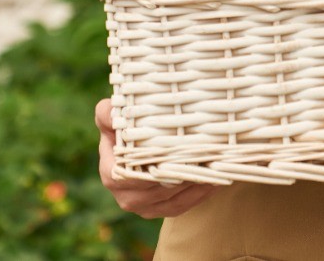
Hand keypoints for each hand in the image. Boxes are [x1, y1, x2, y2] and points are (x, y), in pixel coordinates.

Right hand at [96, 98, 221, 217]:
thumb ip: (108, 114)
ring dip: (195, 184)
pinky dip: (199, 194)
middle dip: (181, 173)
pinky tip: (214, 180)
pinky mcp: (160, 211)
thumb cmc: (122, 128)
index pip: (134, 174)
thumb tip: (113, 112)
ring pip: (174, 198)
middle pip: (159, 187)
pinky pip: (182, 206)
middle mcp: (126, 196)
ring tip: (215, 167)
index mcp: (112, 175)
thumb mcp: (110, 118)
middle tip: (206, 157)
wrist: (132, 147)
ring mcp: (144, 207)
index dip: (156, 164)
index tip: (177, 152)